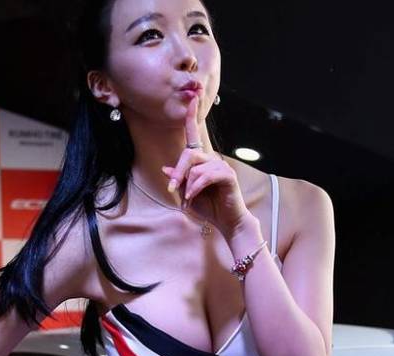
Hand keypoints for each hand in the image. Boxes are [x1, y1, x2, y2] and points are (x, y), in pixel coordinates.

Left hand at [161, 98, 250, 236]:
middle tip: (172, 189)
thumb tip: (166, 168)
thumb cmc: (208, 206)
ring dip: (188, 186)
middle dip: (178, 172)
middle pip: (189, 154)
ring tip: (189, 199)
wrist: (225, 221)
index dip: (191, 117)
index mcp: (201, 161)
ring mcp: (221, 165)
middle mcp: (211, 159)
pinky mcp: (227, 174)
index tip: (191, 98)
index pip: (194, 135)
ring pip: (196, 168)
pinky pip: (205, 176)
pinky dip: (196, 188)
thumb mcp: (186, 193)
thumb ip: (178, 180)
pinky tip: (194, 196)